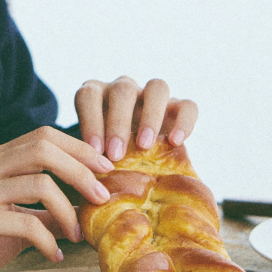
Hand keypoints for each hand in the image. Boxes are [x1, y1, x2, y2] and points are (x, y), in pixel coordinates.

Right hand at [0, 127, 113, 271]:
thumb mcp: (11, 221)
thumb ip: (44, 211)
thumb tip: (86, 209)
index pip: (42, 136)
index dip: (78, 148)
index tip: (105, 169)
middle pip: (43, 149)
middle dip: (81, 169)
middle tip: (103, 195)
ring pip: (40, 182)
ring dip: (68, 209)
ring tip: (78, 233)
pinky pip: (26, 222)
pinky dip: (48, 240)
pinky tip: (53, 254)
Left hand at [74, 76, 197, 161]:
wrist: (134, 163)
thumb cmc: (105, 160)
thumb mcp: (93, 156)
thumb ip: (88, 160)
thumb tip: (84, 183)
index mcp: (98, 96)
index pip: (89, 95)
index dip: (90, 120)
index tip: (94, 149)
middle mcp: (125, 90)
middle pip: (123, 90)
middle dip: (119, 123)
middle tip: (116, 154)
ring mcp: (153, 96)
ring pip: (157, 88)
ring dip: (151, 116)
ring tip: (145, 146)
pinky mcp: (179, 107)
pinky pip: (187, 105)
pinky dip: (183, 121)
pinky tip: (175, 142)